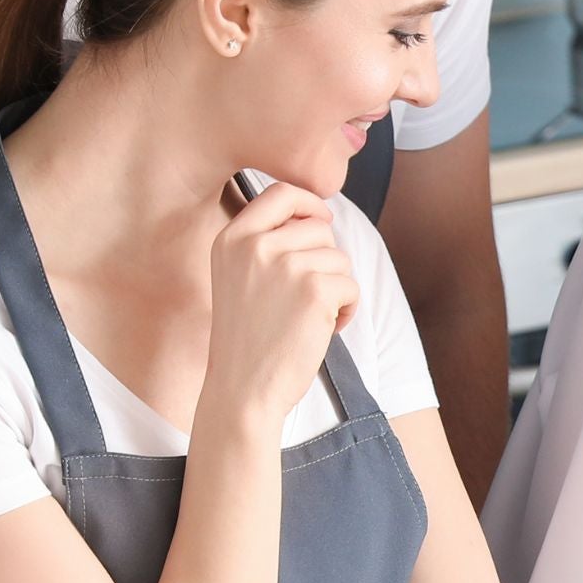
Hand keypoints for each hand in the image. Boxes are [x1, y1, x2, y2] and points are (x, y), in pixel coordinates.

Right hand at [199, 179, 356, 438]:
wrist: (242, 389)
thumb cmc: (246, 340)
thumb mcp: (238, 278)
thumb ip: (266, 244)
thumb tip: (318, 216)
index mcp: (231, 238)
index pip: (279, 193)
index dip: (308, 202)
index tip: (322, 219)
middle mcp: (255, 245)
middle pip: (319, 228)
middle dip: (326, 260)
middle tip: (309, 297)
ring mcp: (285, 265)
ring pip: (338, 258)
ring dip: (336, 289)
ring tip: (311, 318)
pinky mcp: (314, 290)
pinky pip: (351, 286)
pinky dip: (347, 310)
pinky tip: (324, 330)